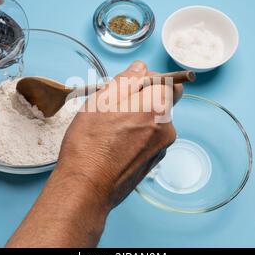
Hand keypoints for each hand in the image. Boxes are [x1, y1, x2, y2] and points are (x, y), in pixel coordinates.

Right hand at [56, 60, 182, 208]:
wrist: (86, 186)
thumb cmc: (89, 144)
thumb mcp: (101, 101)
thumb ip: (126, 80)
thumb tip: (140, 67)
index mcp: (156, 108)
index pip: (167, 81)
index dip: (148, 78)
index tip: (130, 85)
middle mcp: (166, 128)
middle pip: (163, 101)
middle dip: (143, 98)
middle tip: (115, 106)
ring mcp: (162, 147)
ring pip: (155, 120)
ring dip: (139, 117)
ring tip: (111, 128)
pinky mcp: (154, 160)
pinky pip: (150, 137)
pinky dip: (138, 134)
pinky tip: (116, 142)